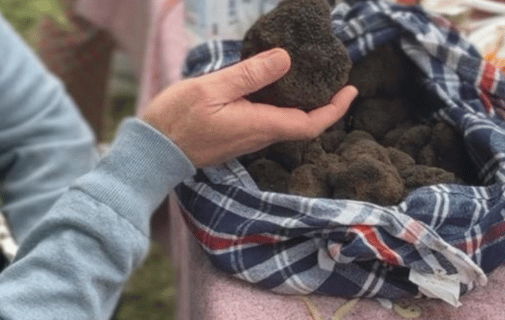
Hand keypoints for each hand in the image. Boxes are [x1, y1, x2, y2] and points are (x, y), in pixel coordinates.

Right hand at [142, 48, 357, 167]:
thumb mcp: (213, 89)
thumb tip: (286, 59)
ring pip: (284, 123)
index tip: (351, 90)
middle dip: (322, 103)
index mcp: (259, 125)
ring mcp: (246, 139)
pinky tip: (271, 85)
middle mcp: (258, 137)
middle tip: (332, 77)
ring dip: (300, 103)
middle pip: (301, 124)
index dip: (335, 109)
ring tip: (306, 77)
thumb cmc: (178, 119)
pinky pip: (266, 121)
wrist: (153, 150)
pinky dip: (279, 104)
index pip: (310, 124)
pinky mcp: (234, 137)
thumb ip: (250, 75)